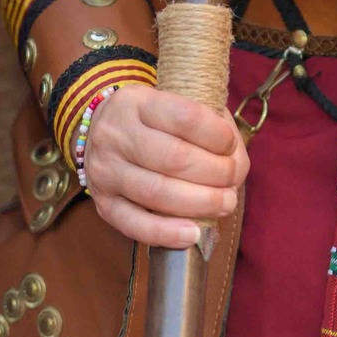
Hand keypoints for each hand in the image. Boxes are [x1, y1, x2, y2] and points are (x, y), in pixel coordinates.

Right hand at [82, 82, 247, 248]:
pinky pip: (134, 225)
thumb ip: (206, 126)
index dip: (216, 135)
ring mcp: (105, 172)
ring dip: (200, 203)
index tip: (231, 145)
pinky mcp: (102, 205)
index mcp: (136, 102)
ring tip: (226, 203)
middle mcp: (115, 135)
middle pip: (174, 159)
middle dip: (215, 172)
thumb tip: (236, 162)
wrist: (99, 131)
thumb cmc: (151, 120)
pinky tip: (193, 233)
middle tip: (233, 179)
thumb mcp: (172, 105)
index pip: (184, 117)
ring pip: (157, 193)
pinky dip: (167, 233)